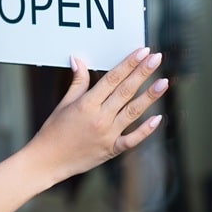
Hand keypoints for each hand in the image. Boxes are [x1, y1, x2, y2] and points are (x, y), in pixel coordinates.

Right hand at [28, 47, 167, 183]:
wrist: (48, 160)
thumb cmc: (53, 131)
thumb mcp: (64, 104)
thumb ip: (77, 82)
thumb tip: (78, 60)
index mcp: (87, 104)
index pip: (112, 78)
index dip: (128, 63)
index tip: (142, 51)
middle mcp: (99, 118)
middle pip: (125, 91)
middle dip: (143, 73)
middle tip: (157, 58)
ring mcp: (107, 134)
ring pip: (133, 112)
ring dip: (150, 96)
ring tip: (164, 82)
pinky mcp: (111, 150)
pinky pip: (132, 139)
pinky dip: (146, 130)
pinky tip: (158, 118)